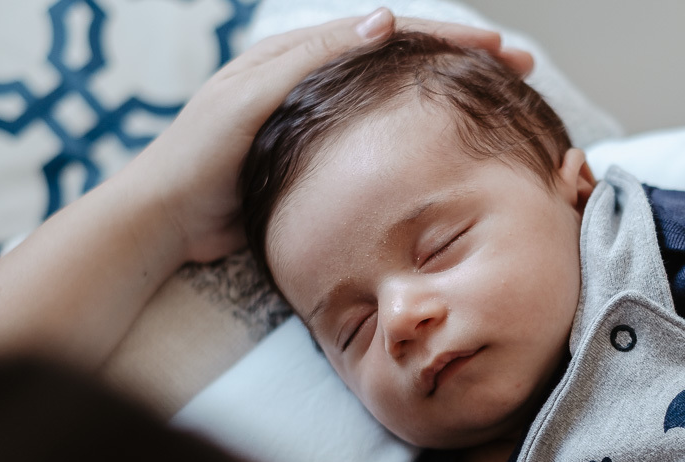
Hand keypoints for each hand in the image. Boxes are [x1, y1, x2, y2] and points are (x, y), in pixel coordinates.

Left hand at [122, 8, 532, 263]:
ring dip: (448, 94)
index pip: (387, 33)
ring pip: (399, 97)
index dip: (445, 37)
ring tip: (499, 98)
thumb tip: (382, 21)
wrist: (167, 218)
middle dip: (462, 59)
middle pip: (403, 58)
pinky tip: (448, 144)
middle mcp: (316, 78)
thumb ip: (312, 61)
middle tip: (517, 67)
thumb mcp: (252, 99)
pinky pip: (382, 135)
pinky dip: (420, 131)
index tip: (496, 47)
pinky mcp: (321, 159)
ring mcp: (322, 120)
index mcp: (299, 53)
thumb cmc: (201, 156)